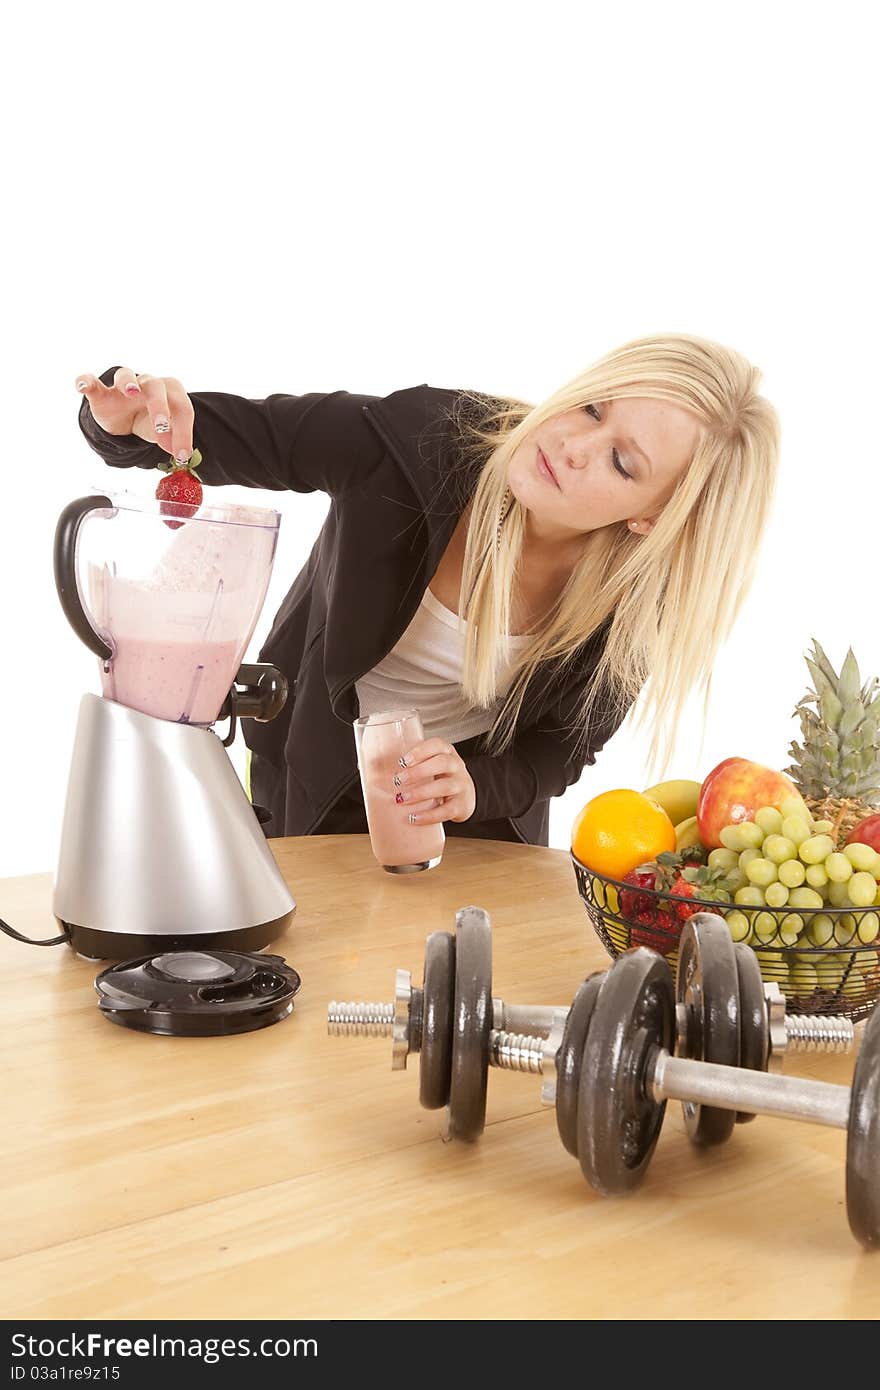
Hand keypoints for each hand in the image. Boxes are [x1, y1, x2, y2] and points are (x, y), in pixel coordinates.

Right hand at [74, 366, 194, 463]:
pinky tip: (82, 385)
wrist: (125, 417)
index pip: (181, 408)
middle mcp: (148, 383)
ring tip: (130, 390)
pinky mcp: (100, 392)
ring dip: (128, 382)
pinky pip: (91, 381)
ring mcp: (122, 385)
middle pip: (156, 387)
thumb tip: (179, 454)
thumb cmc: (149, 421)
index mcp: (169, 393)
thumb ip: (171, 439)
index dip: (184, 432)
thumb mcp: (163, 433)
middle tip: (162, 428)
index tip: (181, 455)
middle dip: (160, 407)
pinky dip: (85, 381)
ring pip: (125, 375)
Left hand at [392, 738, 476, 825]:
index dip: (420, 751)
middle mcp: (457, 766)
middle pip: (442, 763)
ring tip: (401, 799)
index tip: (402, 761)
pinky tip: (414, 818)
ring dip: (420, 793)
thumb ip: (407, 765)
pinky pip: (447, 810)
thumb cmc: (439, 778)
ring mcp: (461, 786)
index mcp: (447, 752)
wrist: (466, 797)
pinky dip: (429, 815)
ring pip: (445, 786)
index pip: (437, 745)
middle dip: (418, 772)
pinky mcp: (462, 805)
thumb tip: (368, 766)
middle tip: (397, 781)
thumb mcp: (430, 766)